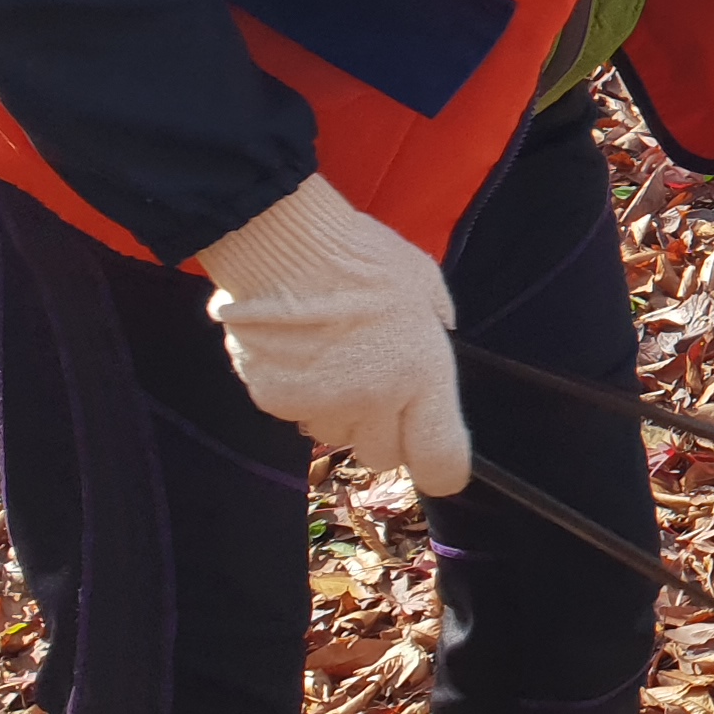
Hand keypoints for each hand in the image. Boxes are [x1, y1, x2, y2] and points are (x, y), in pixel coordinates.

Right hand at [196, 177, 467, 496]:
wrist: (282, 245)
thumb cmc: (361, 256)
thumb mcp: (424, 286)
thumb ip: (433, 328)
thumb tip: (437, 339)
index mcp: (422, 374)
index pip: (440, 460)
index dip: (440, 468)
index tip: (438, 462)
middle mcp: (374, 400)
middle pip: (382, 455)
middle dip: (382, 431)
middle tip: (374, 387)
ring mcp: (320, 404)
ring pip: (335, 434)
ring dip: (338, 410)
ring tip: (332, 356)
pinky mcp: (273, 400)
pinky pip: (295, 414)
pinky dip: (299, 393)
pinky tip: (298, 351)